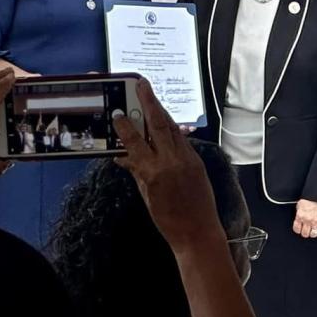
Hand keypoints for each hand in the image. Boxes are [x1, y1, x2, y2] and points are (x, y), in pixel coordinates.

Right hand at [110, 79, 220, 251]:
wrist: (198, 233)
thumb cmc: (168, 220)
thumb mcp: (146, 196)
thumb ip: (136, 172)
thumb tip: (123, 157)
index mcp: (154, 172)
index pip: (135, 142)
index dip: (125, 126)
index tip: (117, 112)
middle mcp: (171, 161)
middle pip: (158, 124)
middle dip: (149, 101)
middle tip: (141, 83)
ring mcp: (187, 159)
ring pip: (172, 128)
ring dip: (160, 111)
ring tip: (150, 96)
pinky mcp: (197, 161)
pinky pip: (181, 139)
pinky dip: (171, 129)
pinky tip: (164, 123)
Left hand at [293, 198, 316, 238]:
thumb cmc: (310, 197)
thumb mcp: (300, 205)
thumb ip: (299, 214)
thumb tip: (298, 220)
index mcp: (300, 215)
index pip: (296, 229)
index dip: (298, 229)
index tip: (299, 229)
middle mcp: (308, 220)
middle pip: (305, 234)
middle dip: (305, 232)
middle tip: (307, 230)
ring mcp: (316, 222)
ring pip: (313, 235)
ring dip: (313, 233)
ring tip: (313, 229)